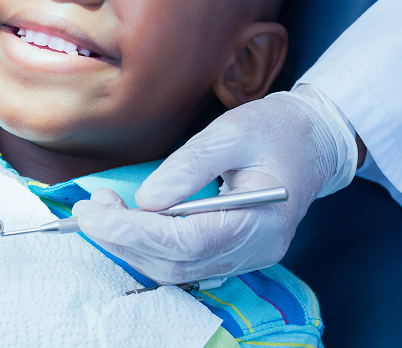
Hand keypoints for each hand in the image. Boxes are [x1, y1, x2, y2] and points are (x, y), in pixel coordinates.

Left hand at [73, 87, 356, 282]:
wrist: (312, 141)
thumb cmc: (275, 131)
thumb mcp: (231, 132)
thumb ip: (189, 167)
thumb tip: (146, 199)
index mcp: (261, 221)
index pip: (185, 242)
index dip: (133, 231)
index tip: (93, 211)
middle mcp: (254, 250)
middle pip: (176, 263)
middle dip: (123, 239)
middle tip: (89, 207)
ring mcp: (245, 256)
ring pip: (175, 270)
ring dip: (130, 246)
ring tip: (101, 211)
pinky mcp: (233, 252)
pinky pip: (183, 262)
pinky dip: (147, 247)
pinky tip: (126, 223)